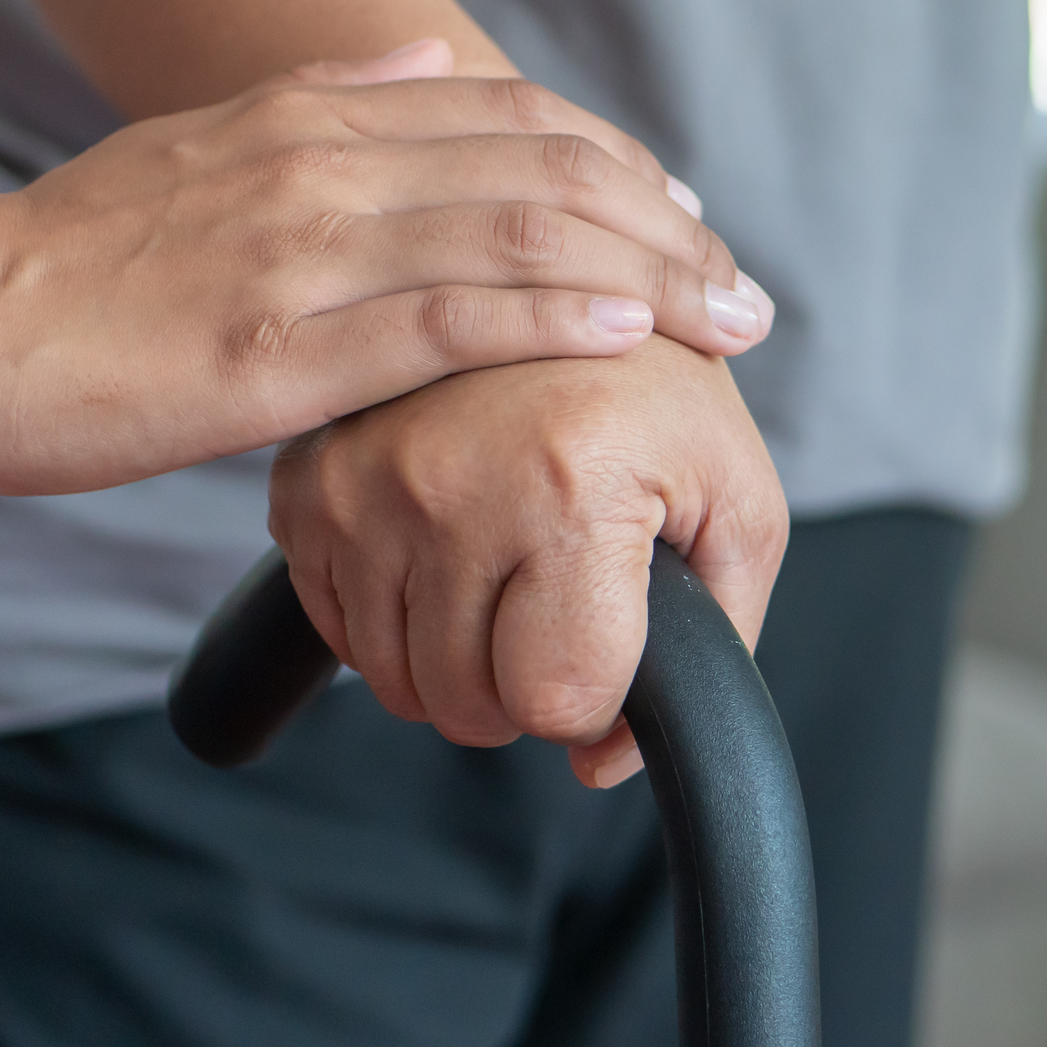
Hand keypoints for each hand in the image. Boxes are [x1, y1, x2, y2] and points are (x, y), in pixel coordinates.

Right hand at [0, 42, 771, 493]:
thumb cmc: (68, 261)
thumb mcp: (201, 149)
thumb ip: (320, 107)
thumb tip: (424, 62)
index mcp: (310, 117)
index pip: (513, 120)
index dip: (621, 168)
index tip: (687, 221)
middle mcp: (325, 163)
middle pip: (545, 169)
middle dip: (665, 228)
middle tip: (742, 287)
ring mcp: (305, 249)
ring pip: (519, 235)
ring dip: (645, 275)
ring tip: (726, 318)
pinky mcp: (279, 345)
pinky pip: (449, 318)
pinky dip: (553, 319)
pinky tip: (628, 332)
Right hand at [267, 334, 789, 787]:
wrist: (559, 283)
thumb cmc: (661, 400)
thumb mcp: (739, 502)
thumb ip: (718, 644)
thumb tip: (600, 763)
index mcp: (570, 483)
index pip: (556, 698)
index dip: (596, 694)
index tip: (612, 634)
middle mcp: (450, 482)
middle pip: (468, 705)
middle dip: (525, 688)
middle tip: (561, 607)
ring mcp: (364, 483)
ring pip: (397, 682)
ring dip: (457, 663)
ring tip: (508, 578)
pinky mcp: (307, 483)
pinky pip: (339, 629)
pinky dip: (395, 622)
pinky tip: (446, 558)